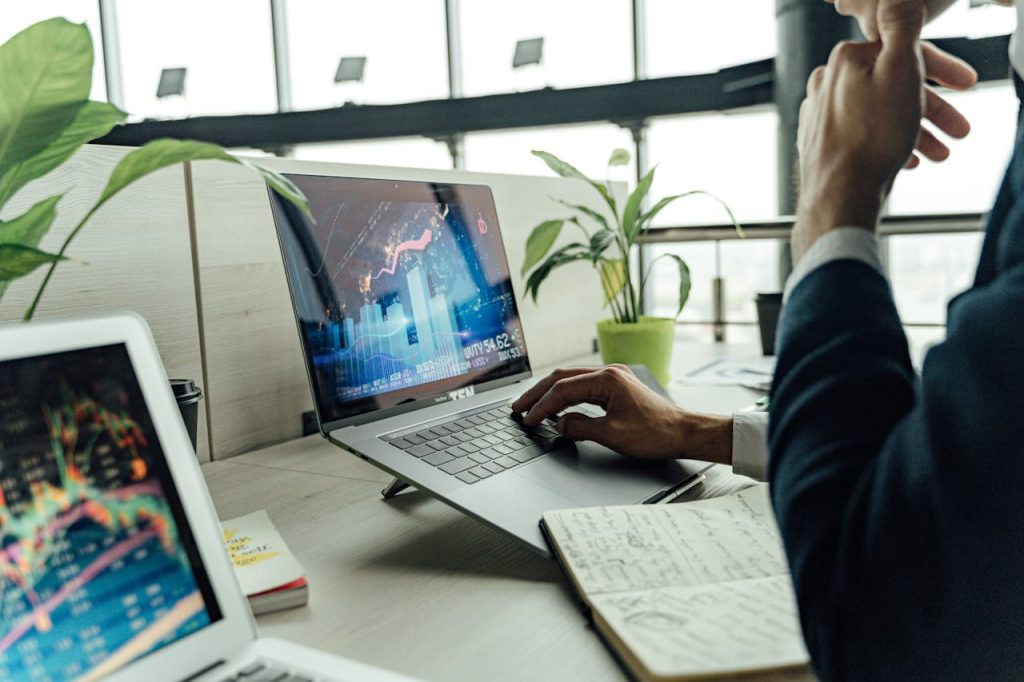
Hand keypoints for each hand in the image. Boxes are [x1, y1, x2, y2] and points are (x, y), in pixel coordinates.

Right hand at [510, 365, 732, 463]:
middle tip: (518, 408)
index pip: (563, 389)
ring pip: (572, 381)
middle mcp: (610, 373)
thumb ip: (581, 427)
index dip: (542, 406)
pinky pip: (584, 387)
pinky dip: (566, 397)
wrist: (684, 433)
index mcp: (608, 379)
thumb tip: (560, 425)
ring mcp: (614, 378)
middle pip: (563, 378)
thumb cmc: (656, 433)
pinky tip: (558, 407)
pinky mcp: (617, 388)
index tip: (528, 420)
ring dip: (550, 394)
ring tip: (531, 407)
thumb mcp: (613, 435)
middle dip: (538, 394)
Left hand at [827, 0, 976, 166]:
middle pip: (891, 88)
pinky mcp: (820, 144)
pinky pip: (862, 136)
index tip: (966, 85)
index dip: (941, 69)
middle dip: (932, 109)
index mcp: (844, 60)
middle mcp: (826, 84)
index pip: (902, 54)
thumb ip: (902, 29)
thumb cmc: (871, 139)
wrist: (838, 196)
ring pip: (879, 114)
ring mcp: (820, 115)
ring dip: (915, 131)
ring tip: (940, 153)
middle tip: (959, 129)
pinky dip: (888, 144)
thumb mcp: (900, 71)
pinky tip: (908, 161)